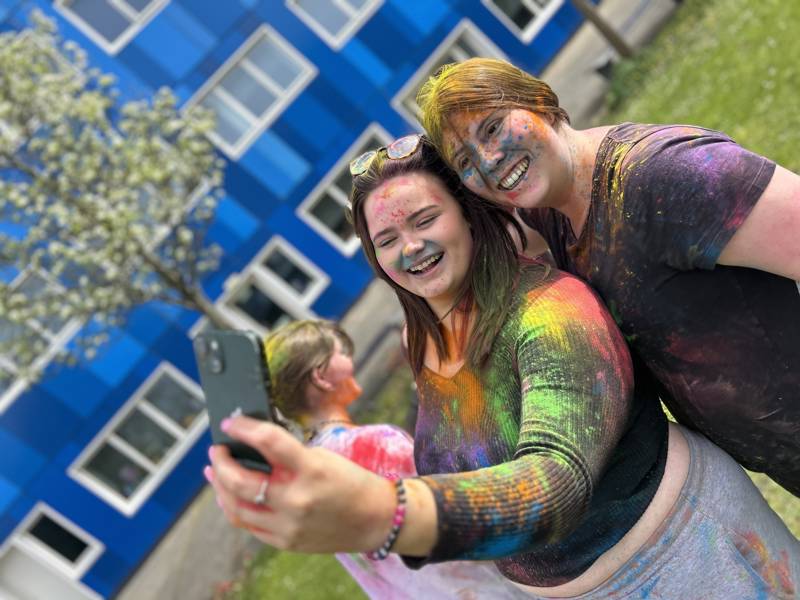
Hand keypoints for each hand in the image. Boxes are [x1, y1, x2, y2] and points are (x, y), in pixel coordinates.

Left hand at [206, 416, 396, 552]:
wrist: (374, 519)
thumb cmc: (350, 481)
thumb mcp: (323, 456)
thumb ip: (287, 454)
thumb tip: (251, 445)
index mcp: (311, 469)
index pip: (268, 441)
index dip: (244, 428)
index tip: (231, 423)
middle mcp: (296, 499)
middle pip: (241, 480)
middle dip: (221, 462)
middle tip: (216, 450)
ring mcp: (288, 524)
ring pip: (236, 506)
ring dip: (220, 486)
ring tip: (214, 471)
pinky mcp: (285, 541)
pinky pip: (248, 524)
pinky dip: (234, 507)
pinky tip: (229, 495)